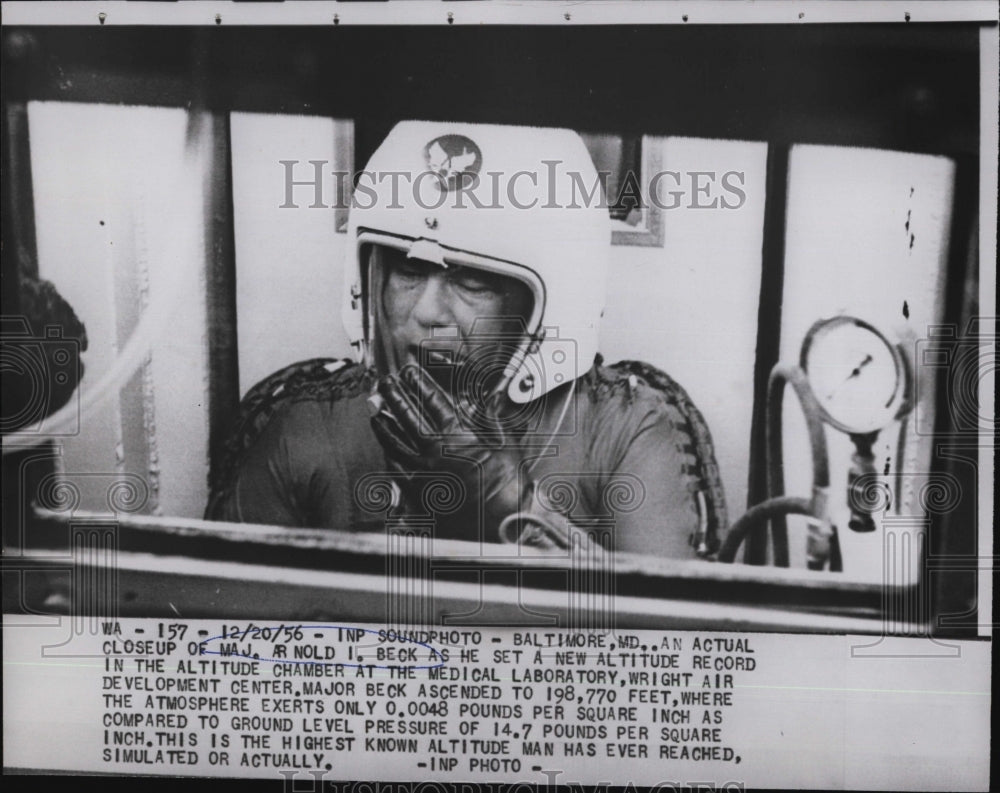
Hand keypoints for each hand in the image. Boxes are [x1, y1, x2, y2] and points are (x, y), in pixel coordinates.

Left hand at [369, 364, 528, 537]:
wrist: (499, 525)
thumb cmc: (506, 489)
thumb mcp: (507, 446)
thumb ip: (493, 420)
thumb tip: (491, 400)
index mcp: (456, 436)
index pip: (432, 402)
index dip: (420, 385)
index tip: (410, 373)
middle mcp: (434, 451)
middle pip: (407, 416)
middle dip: (395, 396)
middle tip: (386, 383)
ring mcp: (422, 472)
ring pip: (394, 442)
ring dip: (384, 424)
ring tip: (376, 413)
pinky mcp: (416, 492)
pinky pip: (395, 469)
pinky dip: (388, 455)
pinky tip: (385, 450)